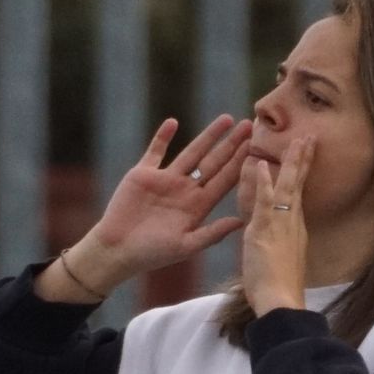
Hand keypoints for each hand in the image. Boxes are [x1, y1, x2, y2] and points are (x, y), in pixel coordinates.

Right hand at [68, 116, 251, 293]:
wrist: (117, 250)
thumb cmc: (151, 254)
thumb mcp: (186, 246)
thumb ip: (212, 233)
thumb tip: (240, 221)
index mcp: (198, 207)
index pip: (224, 180)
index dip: (240, 163)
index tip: (256, 147)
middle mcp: (185, 190)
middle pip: (214, 162)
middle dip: (231, 145)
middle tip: (251, 125)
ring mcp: (165, 180)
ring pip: (191, 152)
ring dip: (208, 136)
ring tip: (226, 119)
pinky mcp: (143, 174)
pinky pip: (154, 151)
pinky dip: (162, 137)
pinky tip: (173, 122)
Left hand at [240, 136, 312, 315]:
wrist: (282, 302)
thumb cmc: (279, 290)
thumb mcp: (278, 261)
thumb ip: (274, 244)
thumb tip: (272, 239)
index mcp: (294, 229)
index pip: (297, 194)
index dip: (301, 174)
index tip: (306, 155)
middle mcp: (292, 223)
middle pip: (298, 184)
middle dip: (303, 159)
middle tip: (309, 136)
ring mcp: (281, 224)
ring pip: (287, 186)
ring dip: (292, 161)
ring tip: (298, 139)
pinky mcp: (266, 230)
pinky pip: (265, 201)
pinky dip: (264, 182)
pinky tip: (262, 164)